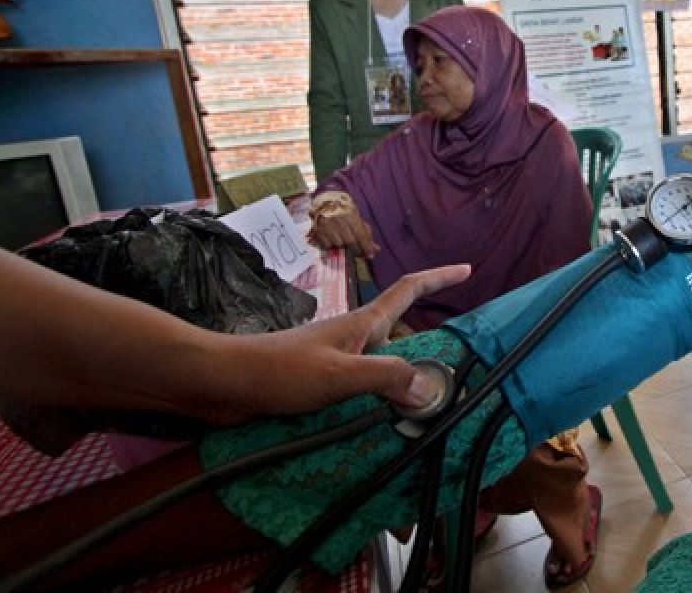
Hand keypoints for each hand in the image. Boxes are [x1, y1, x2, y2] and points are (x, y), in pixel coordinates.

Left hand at [214, 264, 470, 422]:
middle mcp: (354, 336)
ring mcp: (337, 358)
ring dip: (405, 378)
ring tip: (425, 405)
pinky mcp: (321, 381)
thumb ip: (386, 378)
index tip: (466, 270)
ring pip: (385, 363)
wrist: (224, 384)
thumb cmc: (279, 371)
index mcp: (363, 324)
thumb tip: (430, 388)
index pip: (409, 289)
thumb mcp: (340, 375)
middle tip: (457, 368)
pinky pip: (365, 386)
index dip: (439, 277)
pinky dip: (381, 398)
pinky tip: (382, 420)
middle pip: (403, 330)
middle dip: (431, 345)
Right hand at [308, 198, 379, 258]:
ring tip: (342, 239)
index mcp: (351, 215)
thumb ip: (366, 231)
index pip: (361, 235)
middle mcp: (339, 221)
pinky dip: (332, 245)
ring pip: (339, 244)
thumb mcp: (356, 215)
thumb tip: (376, 248)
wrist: (323, 200)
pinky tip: (332, 238)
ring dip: (343, 245)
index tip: (371, 255)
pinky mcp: (317, 231)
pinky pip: (328, 245)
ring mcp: (327, 226)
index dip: (367, 246)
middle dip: (357, 250)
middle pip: (350, 242)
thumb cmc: (343, 208)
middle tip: (360, 253)